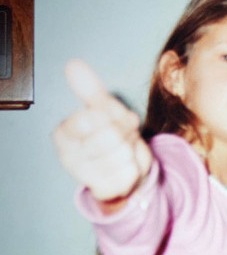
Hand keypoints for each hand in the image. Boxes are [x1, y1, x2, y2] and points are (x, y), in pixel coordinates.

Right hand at [53, 60, 151, 210]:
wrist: (123, 170)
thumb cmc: (111, 136)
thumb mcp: (104, 109)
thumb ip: (90, 88)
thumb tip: (73, 64)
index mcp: (63, 133)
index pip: (92, 116)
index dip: (112, 114)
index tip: (111, 118)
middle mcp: (69, 156)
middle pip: (111, 134)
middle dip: (125, 132)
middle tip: (122, 137)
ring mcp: (86, 176)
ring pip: (123, 152)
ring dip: (132, 148)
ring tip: (124, 152)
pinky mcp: (105, 190)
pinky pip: (131, 170)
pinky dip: (136, 166)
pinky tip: (127, 168)